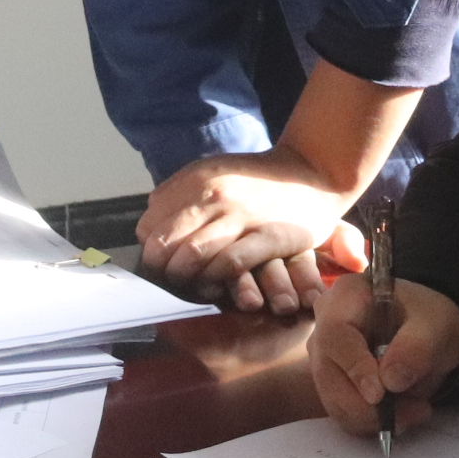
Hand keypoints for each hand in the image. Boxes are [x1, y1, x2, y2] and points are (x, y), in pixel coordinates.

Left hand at [137, 153, 353, 315]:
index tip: (160, 264)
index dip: (150, 252)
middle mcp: (212, 195)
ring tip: (194, 286)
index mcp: (194, 180)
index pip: (149, 227)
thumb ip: (177, 195)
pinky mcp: (268, 234)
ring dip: (187, 280)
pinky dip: (216, 279)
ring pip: (192, 256)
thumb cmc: (256, 179)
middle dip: (164, 272)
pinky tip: (218, 285)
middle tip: (174, 282)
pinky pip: (230, 263)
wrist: (311, 171)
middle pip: (165, 246)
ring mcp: (240, 214)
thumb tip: (147, 226)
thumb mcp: (210, 171)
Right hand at [310, 272, 458, 433]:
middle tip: (414, 412)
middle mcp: (324, 323)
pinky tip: (400, 416)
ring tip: (414, 412)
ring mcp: (323, 354)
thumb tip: (390, 381)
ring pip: (332, 399)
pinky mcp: (331, 381)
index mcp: (346, 296)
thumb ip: (417, 348)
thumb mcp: (436, 326)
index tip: (380, 395)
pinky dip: (369, 423)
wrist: (428, 331)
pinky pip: (341, 411)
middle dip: (367, 405)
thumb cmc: (429, 319)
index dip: (354, 367)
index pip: (335, 334)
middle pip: (328, 373)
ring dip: (372, 418)